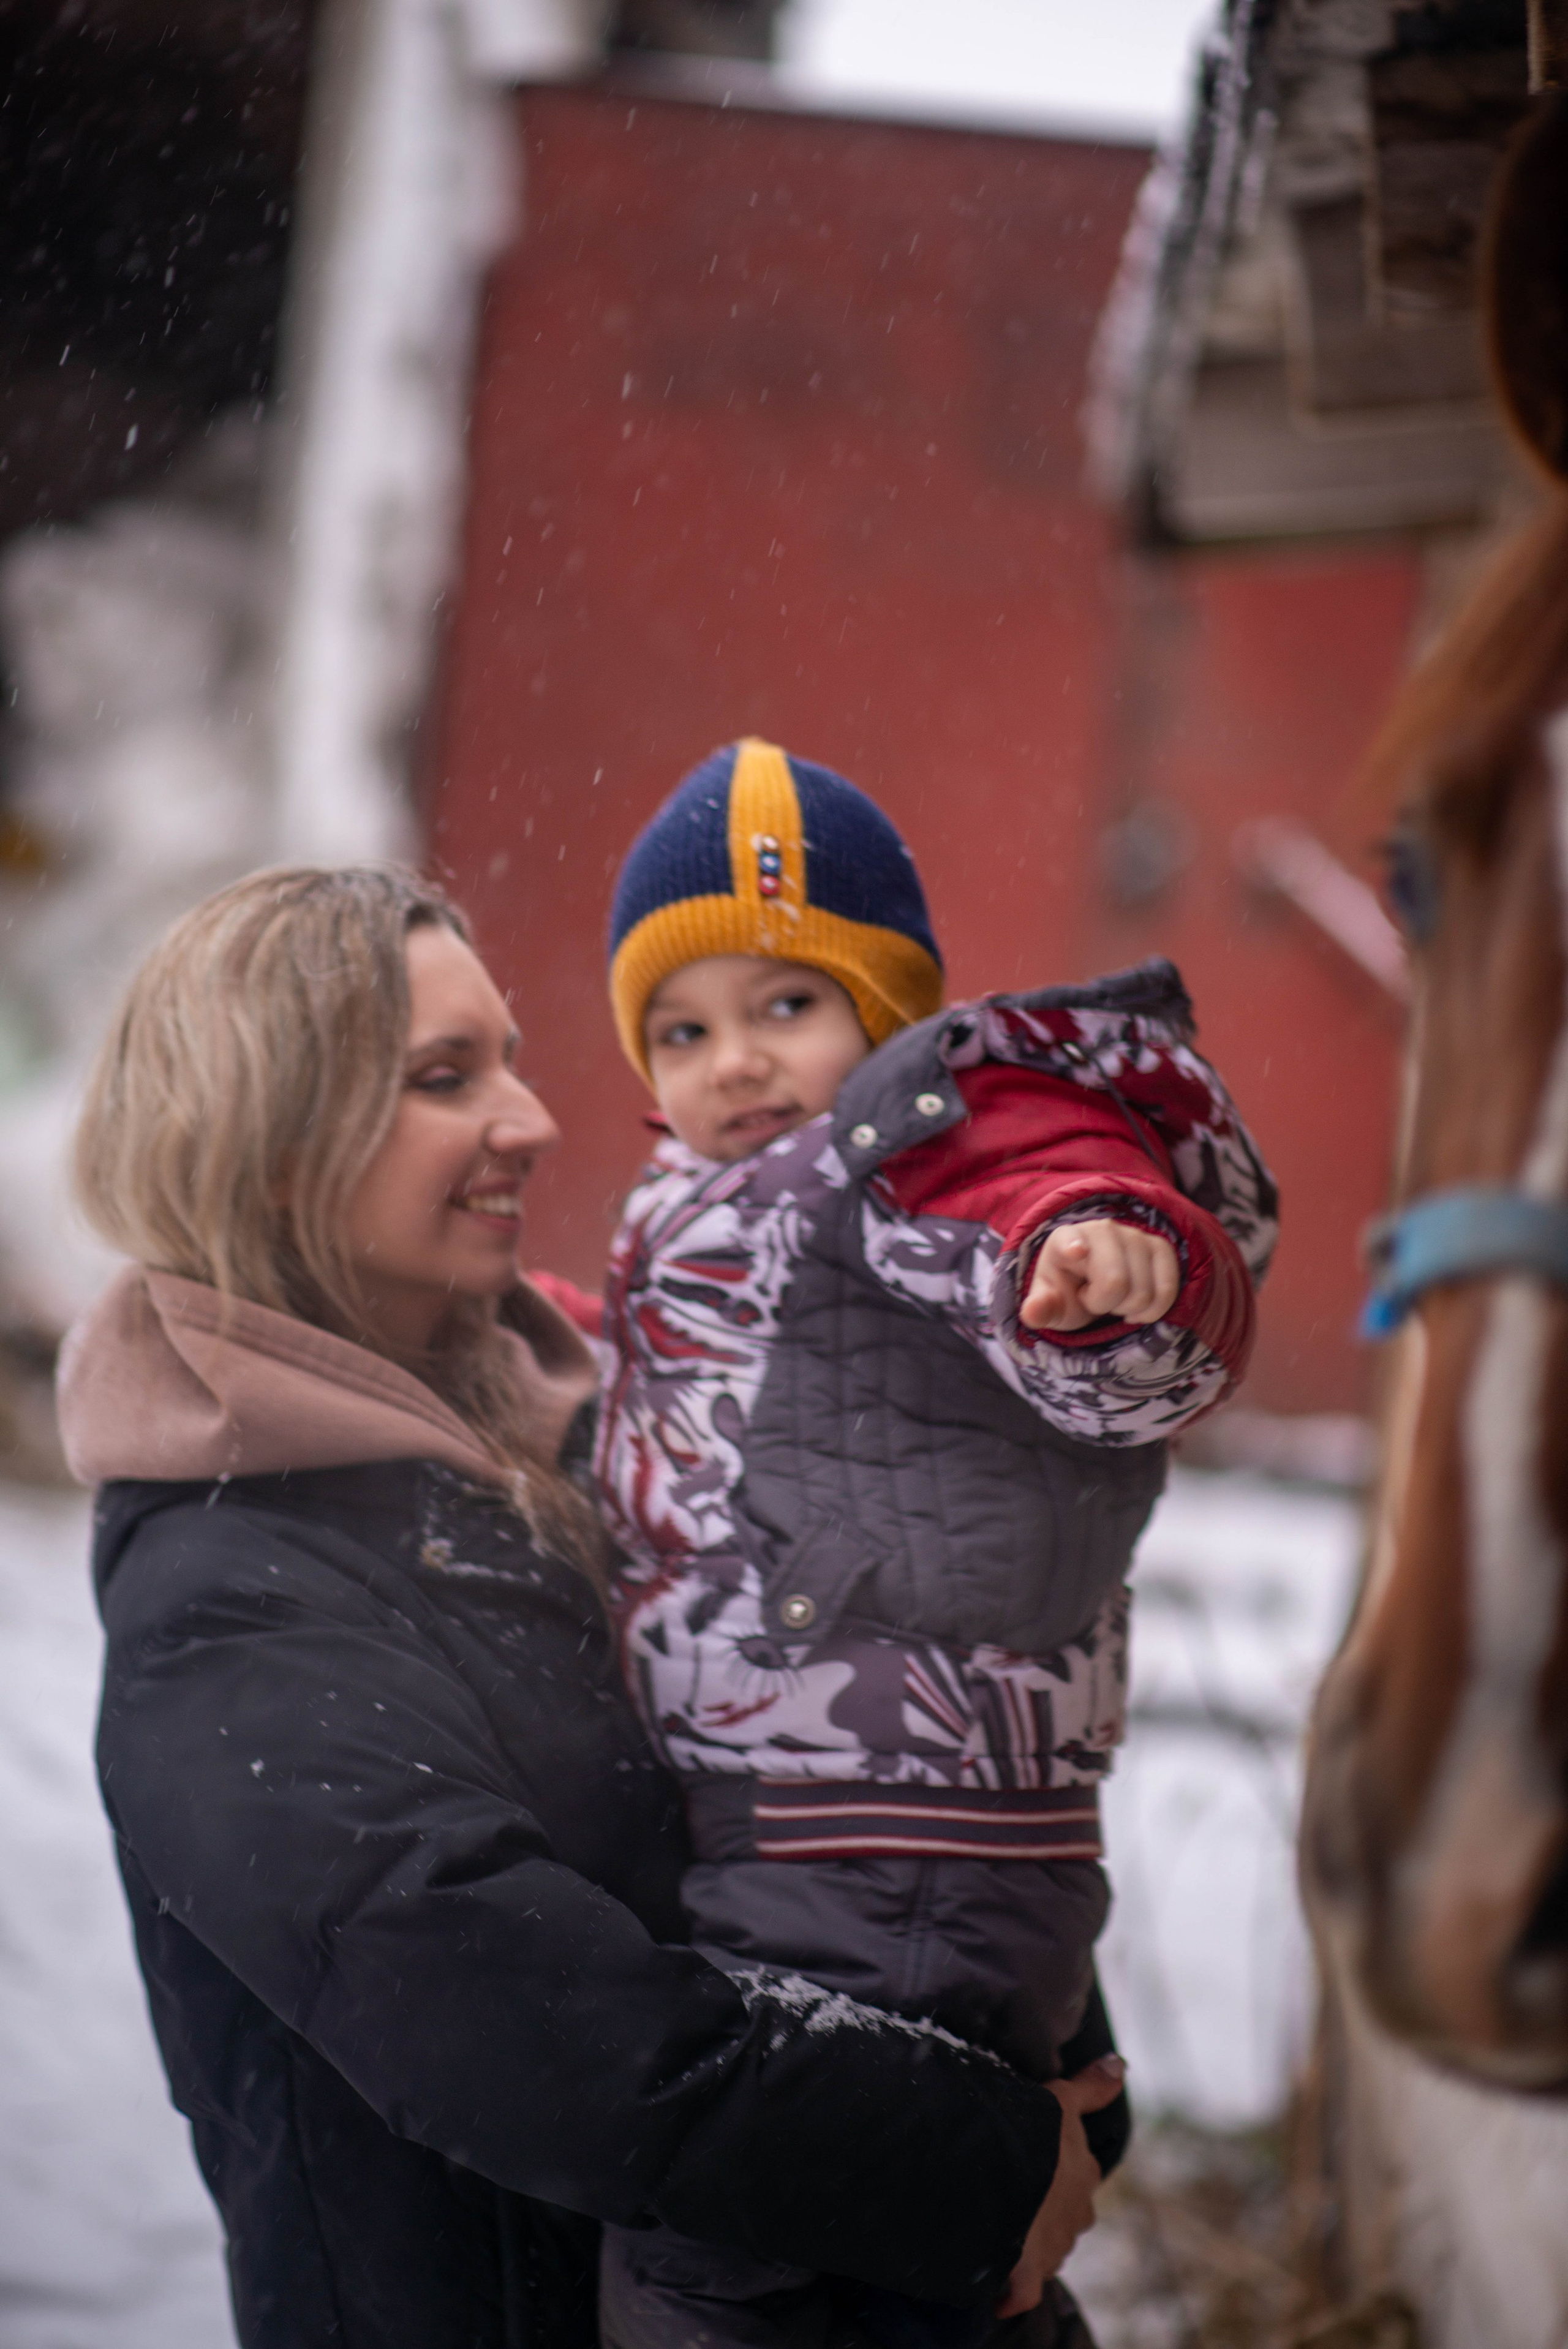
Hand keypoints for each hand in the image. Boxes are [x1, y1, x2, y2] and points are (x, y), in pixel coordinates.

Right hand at [995, 2057, 1125, 2315]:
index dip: (1054, 2168)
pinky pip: (1020, 2290)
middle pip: (1062, 2214)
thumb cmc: (1034, 2134)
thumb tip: (1121, 2065)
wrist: (1006, 2177)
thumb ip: (1091, 2087)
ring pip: (1041, 2248)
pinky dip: (1009, 2290)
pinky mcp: (1027, 2277)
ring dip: (1023, 2240)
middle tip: (1009, 2193)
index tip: (1031, 2162)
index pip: (1076, 2174)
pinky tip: (993, 2284)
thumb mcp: (1061, 2099)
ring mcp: (1053, 2249)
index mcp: (1082, 2175)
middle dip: (1042, 2209)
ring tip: (992, 2222)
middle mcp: (1077, 2215)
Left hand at [1020, 1219, 1177, 1332]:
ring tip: (1114, 1297)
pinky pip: (1168, 1289)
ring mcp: (1135, 1235)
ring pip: (1144, 1291)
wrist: (1094, 1284)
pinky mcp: (1161, 1247)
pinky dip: (1153, 1309)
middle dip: (1105, 1305)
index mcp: (1064, 1239)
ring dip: (1129, 1308)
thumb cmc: (1068, 1292)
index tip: (1076, 1252)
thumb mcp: (1051, 1304)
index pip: (1072, 1241)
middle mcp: (1102, 1229)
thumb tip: (1031, 1313)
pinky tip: (1136, 1304)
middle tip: (1094, 1299)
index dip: (1074, 1247)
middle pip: (1116, 1283)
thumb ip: (1040, 1309)